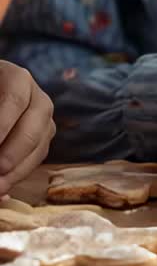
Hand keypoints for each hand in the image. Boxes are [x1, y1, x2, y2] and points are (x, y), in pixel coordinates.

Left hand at [0, 63, 54, 193]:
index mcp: (17, 78)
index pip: (14, 98)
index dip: (2, 123)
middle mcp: (37, 98)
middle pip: (34, 126)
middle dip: (12, 152)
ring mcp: (43, 120)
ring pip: (39, 146)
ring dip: (15, 171)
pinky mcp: (42, 140)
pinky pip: (35, 160)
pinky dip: (17, 176)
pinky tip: (0, 187)